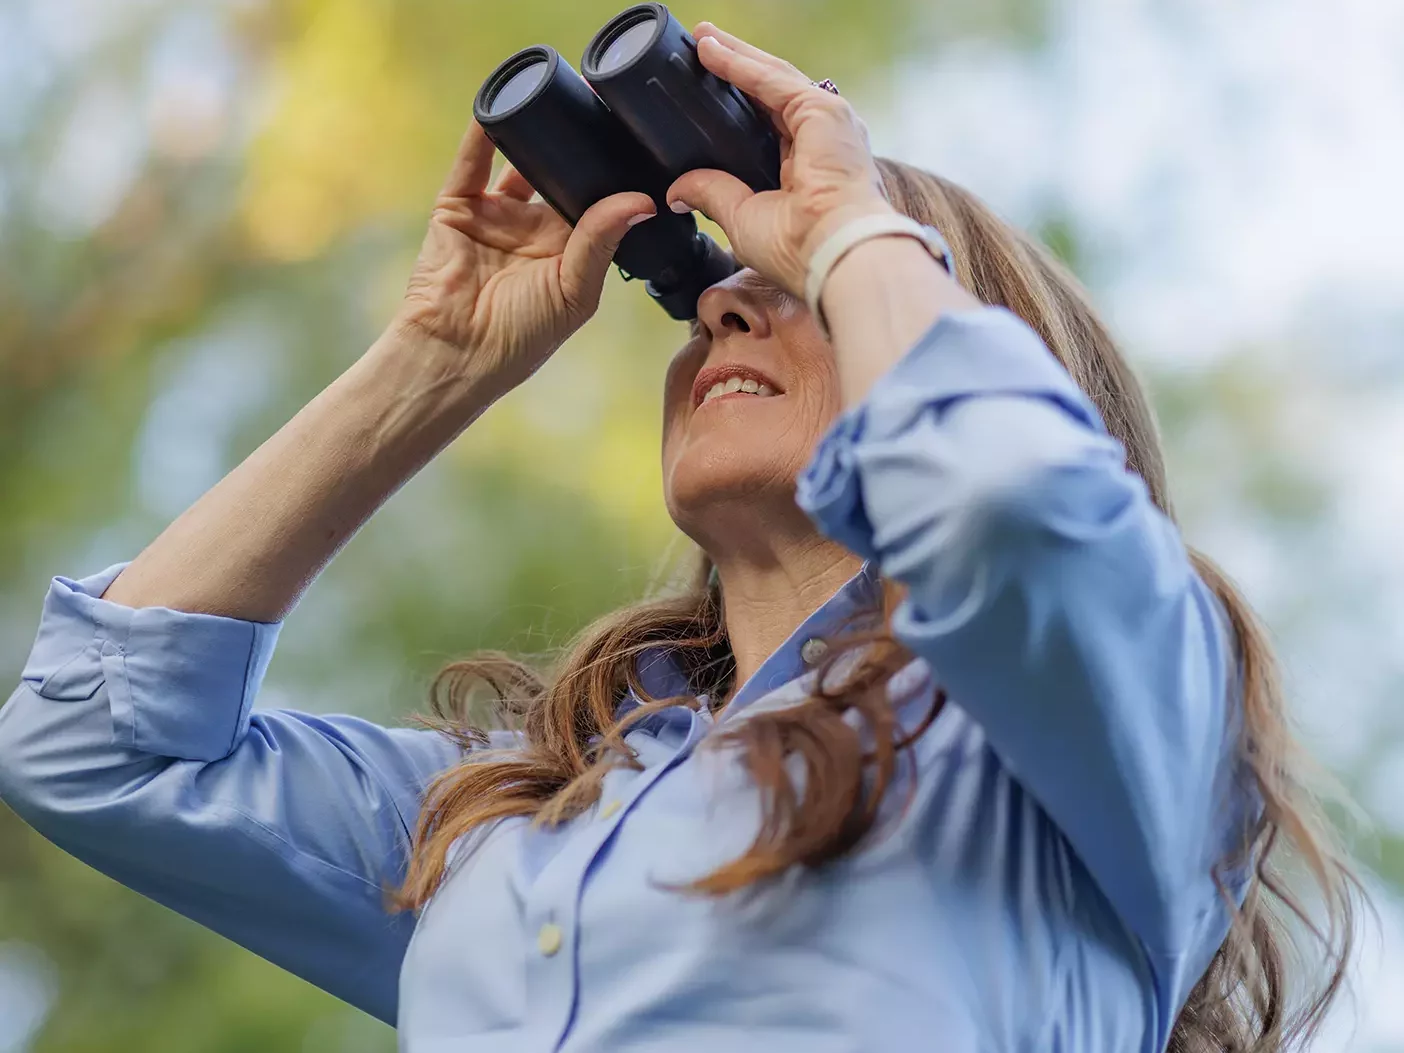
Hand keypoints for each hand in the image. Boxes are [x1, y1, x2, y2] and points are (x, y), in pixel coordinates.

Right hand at [392, 121, 654, 398]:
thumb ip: (602, 241)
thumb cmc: (521, 337)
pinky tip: (504, 102)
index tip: (640, 139)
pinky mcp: (458, 207)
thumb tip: (642, 201)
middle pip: (560, 173)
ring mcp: (495, 215)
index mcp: (569, 251)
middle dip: (579, 142)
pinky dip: (484, 133)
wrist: (456, 352)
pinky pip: (472, 162)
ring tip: (561, 88)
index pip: (597, 201)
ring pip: (519, 161)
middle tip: (605, 101)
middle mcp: (534, 229)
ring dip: (535, 129)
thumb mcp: (574, 290)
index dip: (615, 173)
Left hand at [665, 24, 893, 299]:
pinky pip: (771, 80)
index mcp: (807, 172)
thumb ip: (712, 194)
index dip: (738, 107)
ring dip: (736, 56)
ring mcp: (826, 123)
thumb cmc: (798, 249)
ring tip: (702, 37)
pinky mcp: (822, 110)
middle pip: (770, 95)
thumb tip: (677, 191)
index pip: (768, 127)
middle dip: (736, 68)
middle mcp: (821, 143)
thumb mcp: (741, 218)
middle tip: (702, 46)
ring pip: (772, 78)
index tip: (709, 94)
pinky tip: (711, 51)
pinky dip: (740, 64)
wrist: (830, 252)